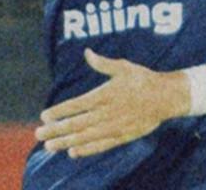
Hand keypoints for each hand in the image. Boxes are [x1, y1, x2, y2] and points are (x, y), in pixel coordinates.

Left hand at [35, 49, 187, 158]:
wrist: (166, 97)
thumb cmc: (143, 79)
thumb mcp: (123, 67)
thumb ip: (102, 63)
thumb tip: (86, 52)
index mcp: (105, 94)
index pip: (76, 105)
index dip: (59, 111)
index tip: (44, 116)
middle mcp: (107, 112)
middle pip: (76, 124)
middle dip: (56, 130)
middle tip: (38, 134)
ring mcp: (114, 126)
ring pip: (85, 137)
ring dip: (66, 142)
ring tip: (49, 146)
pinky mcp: (122, 136)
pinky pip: (101, 145)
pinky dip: (86, 150)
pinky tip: (73, 152)